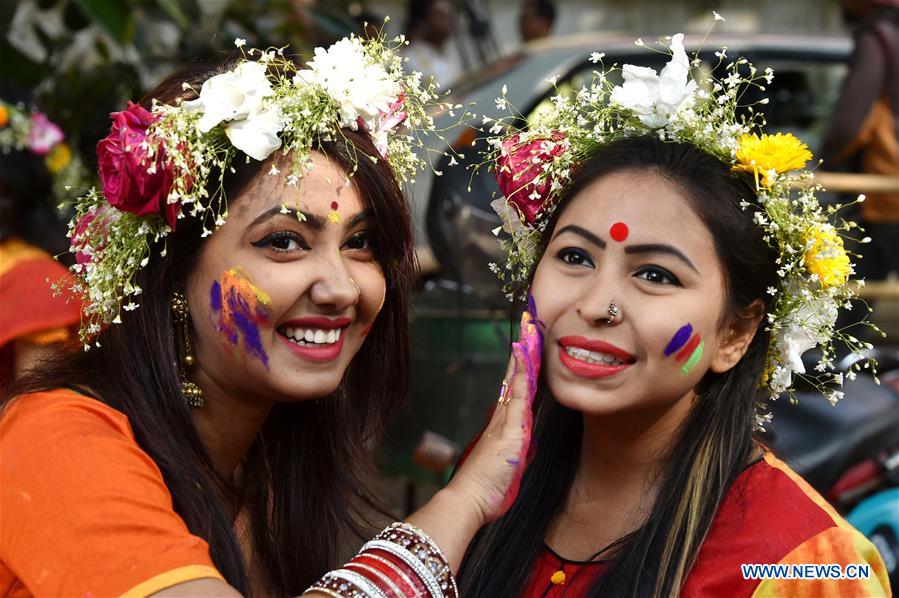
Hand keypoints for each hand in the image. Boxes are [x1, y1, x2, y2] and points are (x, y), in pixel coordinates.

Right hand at [445, 303, 542, 526]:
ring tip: (529, 330)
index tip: (523, 348)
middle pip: (514, 378)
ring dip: (523, 355)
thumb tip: (519, 452)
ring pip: (517, 380)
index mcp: (501, 427)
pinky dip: (522, 374)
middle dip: (521, 352)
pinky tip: (525, 356)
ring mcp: (505, 422)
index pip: (514, 391)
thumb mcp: (504, 470)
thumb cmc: (484, 490)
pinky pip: (519, 396)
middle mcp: (502, 418)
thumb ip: (512, 458)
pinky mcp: (511, 431)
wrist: (466, 501)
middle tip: (526, 326)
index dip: (519, 369)